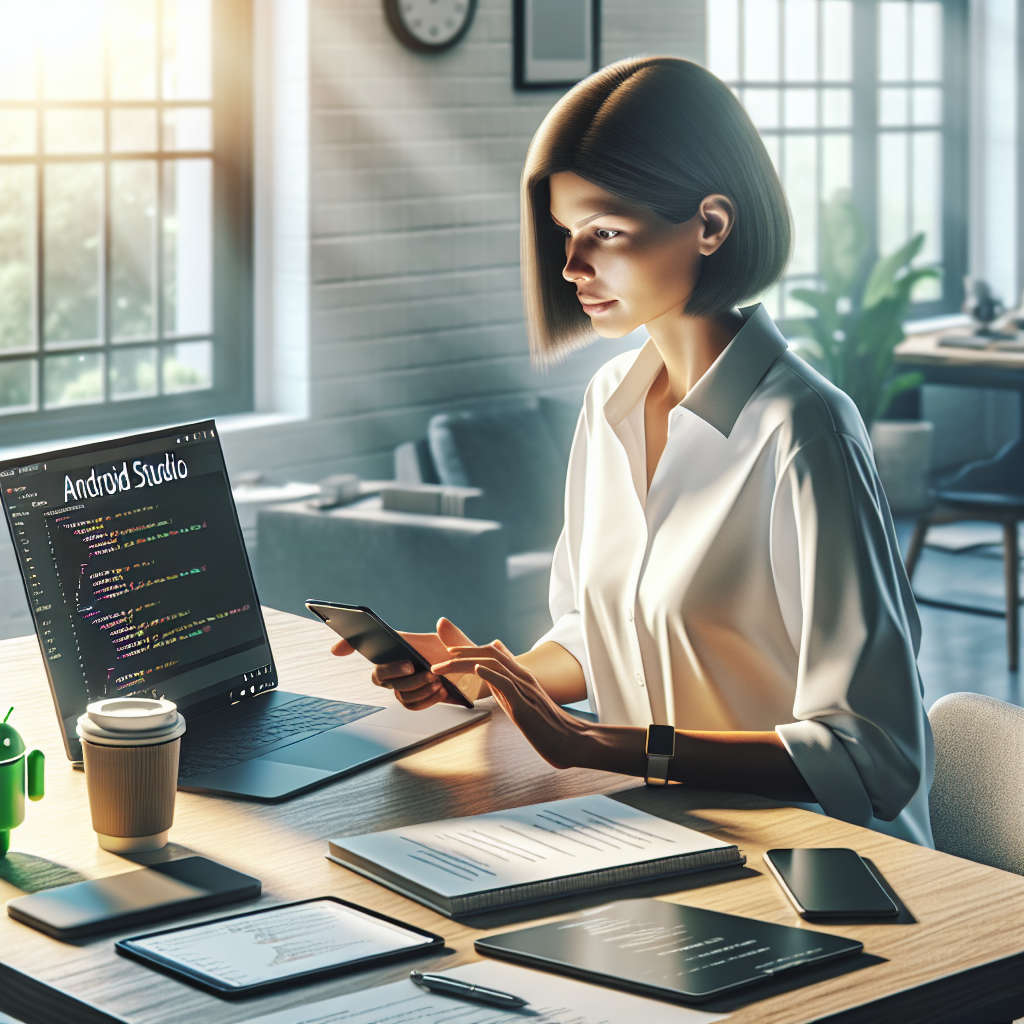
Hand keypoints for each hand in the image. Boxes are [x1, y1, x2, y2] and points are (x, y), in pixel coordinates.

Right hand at [331, 618, 484, 710]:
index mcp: (399, 646)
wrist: (474, 675)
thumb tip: (441, 623)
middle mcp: (395, 666)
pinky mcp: (414, 700)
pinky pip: (411, 704)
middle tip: (412, 666)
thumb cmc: (459, 655)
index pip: (367, 643)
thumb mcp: (456, 641)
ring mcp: (402, 686)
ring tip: (436, 679)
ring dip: (417, 686)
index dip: (347, 644)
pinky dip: (426, 699)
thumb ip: (450, 634)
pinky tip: (440, 690)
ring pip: (398, 692)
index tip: (336, 649)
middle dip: (393, 671)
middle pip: (378, 675)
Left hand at [432, 640, 594, 768]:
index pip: (493, 653)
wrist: (571, 742)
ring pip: (494, 663)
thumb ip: (506, 685)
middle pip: (490, 653)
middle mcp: (523, 676)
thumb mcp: (522, 701)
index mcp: (521, 676)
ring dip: (466, 662)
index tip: (448, 654)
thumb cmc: (547, 726)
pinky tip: (476, 670)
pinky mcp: (526, 704)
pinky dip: (491, 674)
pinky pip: (507, 683)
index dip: (469, 650)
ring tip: (445, 666)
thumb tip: (488, 673)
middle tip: (438, 661)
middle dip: (461, 653)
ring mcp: (525, 688)